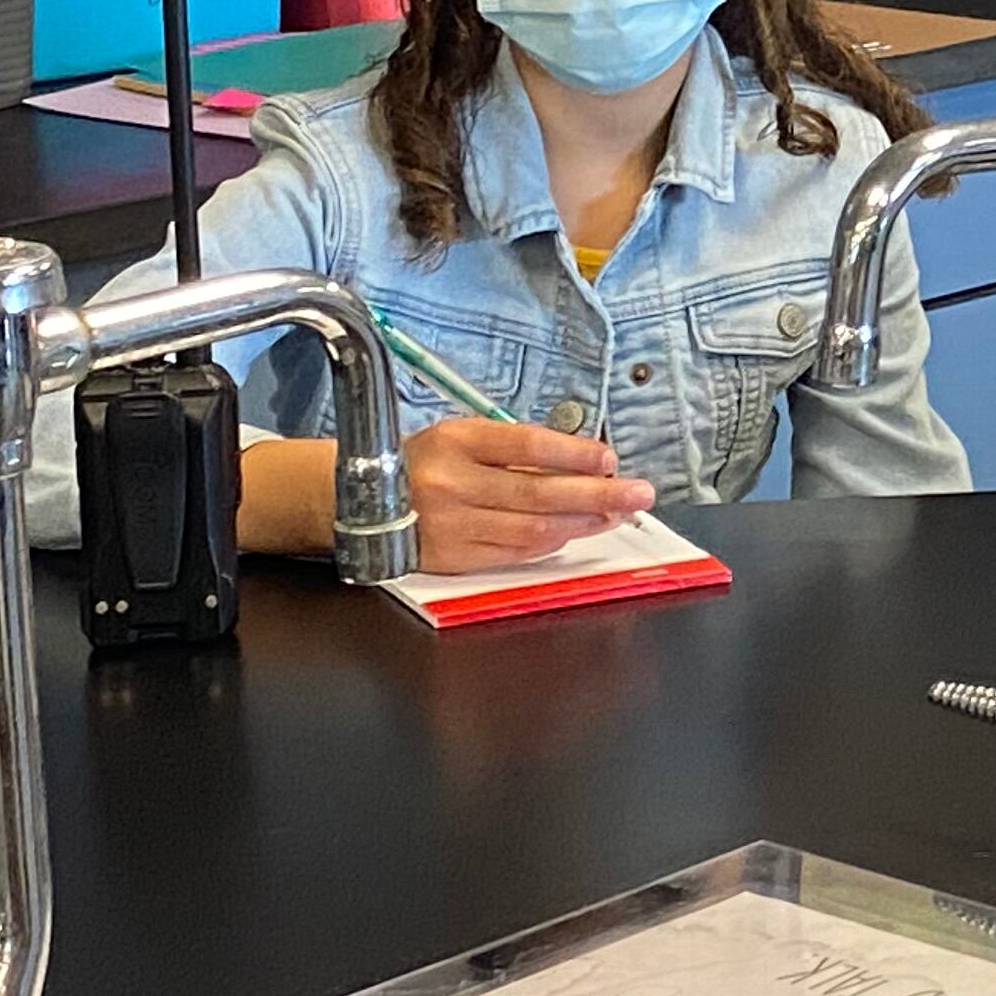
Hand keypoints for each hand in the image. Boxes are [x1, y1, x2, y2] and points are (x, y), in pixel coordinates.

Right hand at [404, 418, 653, 573]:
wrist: (357, 498)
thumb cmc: (422, 462)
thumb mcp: (460, 436)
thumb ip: (514, 448)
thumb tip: (583, 460)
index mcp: (455, 441)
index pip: (528, 446)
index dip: (575, 453)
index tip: (610, 457)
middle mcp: (451, 484)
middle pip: (539, 493)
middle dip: (597, 494)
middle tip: (638, 493)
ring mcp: (450, 525)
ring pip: (531, 530)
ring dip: (582, 523)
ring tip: (616, 514)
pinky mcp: (451, 558)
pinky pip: (513, 554)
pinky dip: (551, 544)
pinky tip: (576, 533)